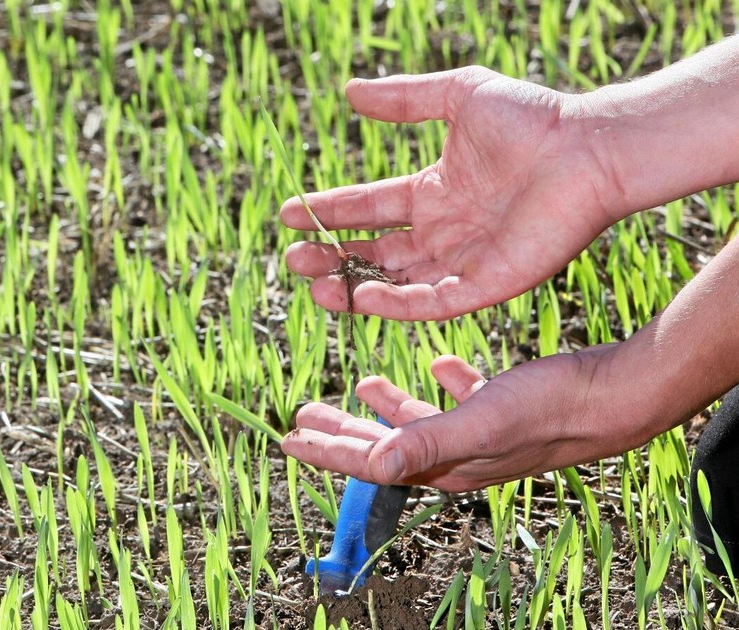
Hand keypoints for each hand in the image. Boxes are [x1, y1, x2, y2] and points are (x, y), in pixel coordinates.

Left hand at [280, 348, 652, 491]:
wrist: (614, 397)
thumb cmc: (546, 409)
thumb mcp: (479, 422)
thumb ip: (424, 441)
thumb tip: (370, 465)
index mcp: (442, 462)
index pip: (369, 462)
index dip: (326, 452)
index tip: (287, 440)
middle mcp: (457, 454)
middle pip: (385, 445)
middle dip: (342, 432)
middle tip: (305, 417)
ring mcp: (482, 433)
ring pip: (421, 422)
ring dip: (388, 407)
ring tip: (363, 386)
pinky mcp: (506, 409)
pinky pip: (463, 399)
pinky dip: (444, 383)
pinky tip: (437, 365)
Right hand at [283, 67, 620, 320]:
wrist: (589, 148)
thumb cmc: (533, 119)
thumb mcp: (458, 96)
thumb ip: (404, 98)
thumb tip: (350, 92)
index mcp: (434, 193)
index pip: (369, 209)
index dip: (329, 211)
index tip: (286, 211)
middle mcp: (444, 232)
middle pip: (373, 253)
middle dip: (330, 257)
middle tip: (293, 258)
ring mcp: (465, 262)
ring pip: (395, 286)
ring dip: (352, 289)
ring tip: (314, 286)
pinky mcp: (488, 285)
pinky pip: (434, 302)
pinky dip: (398, 304)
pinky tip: (364, 296)